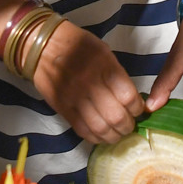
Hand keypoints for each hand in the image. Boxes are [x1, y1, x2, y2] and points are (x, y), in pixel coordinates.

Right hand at [32, 20, 145, 144]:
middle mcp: (90, 84)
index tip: (138, 109)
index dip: (138, 108)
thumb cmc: (79, 45)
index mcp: (104, 66)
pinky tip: (102, 134)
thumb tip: (132, 99)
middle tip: (130, 124)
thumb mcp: (104, 51)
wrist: (44, 47)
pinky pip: (82, 131)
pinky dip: (96, 137)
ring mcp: (74, 98)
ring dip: (113, 135)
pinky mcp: (62, 109)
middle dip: (128, 126)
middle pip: (116, 117)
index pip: (128, 97)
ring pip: (100, 129)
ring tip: (117, 132)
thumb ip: (118, 75)